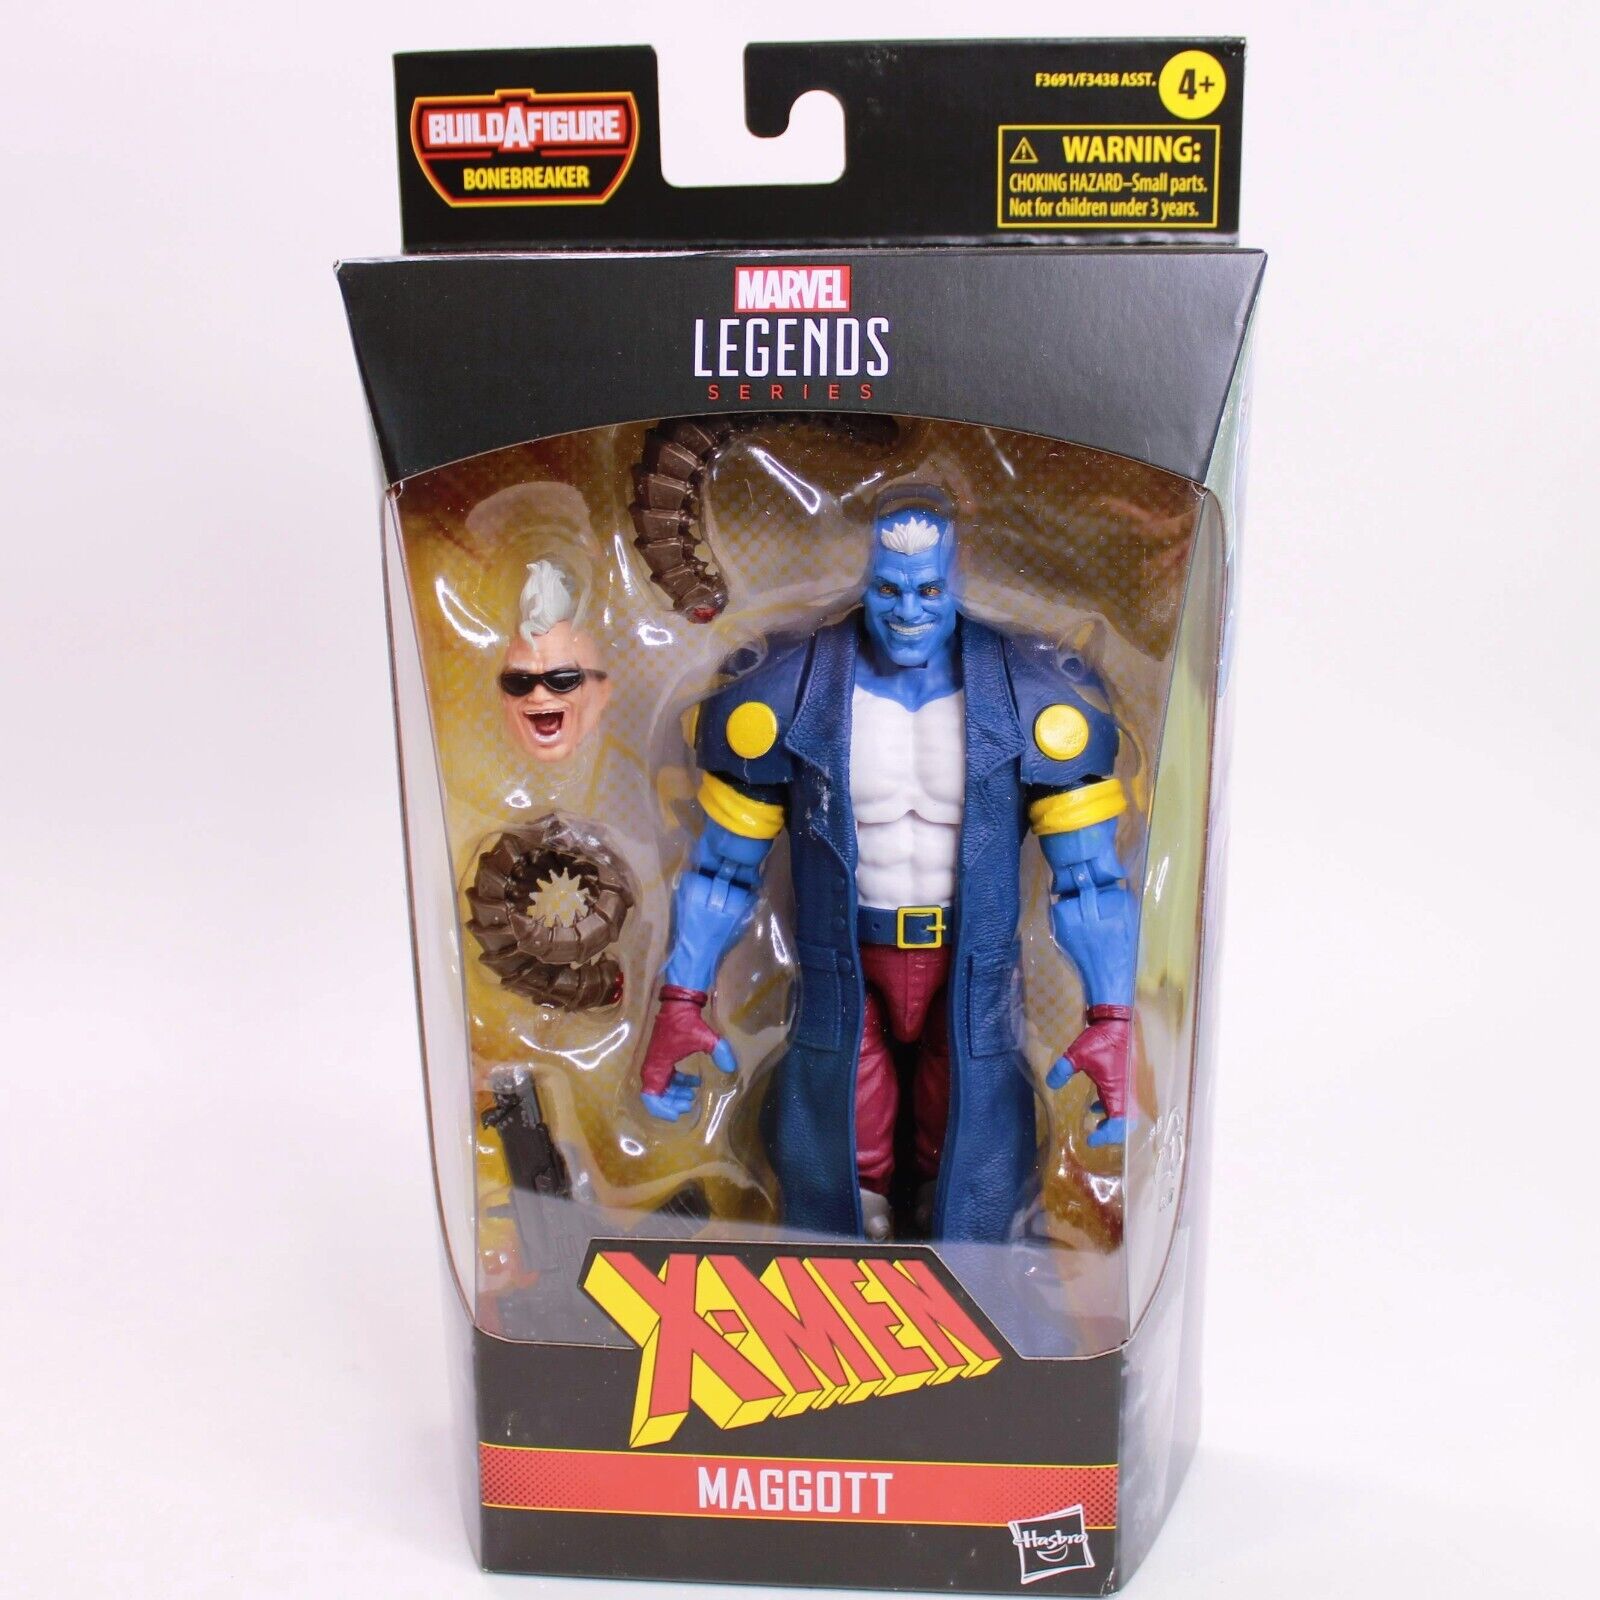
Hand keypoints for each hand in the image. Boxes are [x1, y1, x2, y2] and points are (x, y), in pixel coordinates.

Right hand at [638, 985, 736, 1121]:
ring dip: (675, 1094)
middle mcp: (654, 1064)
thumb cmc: (687, 1021)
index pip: (650, 1095)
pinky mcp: (663, 1055)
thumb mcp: (705, 1037)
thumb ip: (719, 1052)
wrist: (679, 1003)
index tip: (677, 1115)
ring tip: (692, 1098)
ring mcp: (657, 1060)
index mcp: (658, 1064)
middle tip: (689, 1105)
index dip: (661, 1109)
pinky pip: (667, 1076)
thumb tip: (732, 1069)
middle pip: (656, 1094)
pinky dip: (678, 1083)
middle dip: (671, 1103)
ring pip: (661, 1086)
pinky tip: (694, 1084)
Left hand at [1047, 1004, 1131, 1145]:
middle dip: (1113, 1133)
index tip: (1091, 1140)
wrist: (1117, 1022)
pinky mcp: (1126, 1079)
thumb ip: (1063, 1069)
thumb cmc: (1100, 1039)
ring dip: (1112, 1122)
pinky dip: (1110, 1109)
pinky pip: (1121, 1101)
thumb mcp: (1077, 1054)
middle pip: (1127, 1123)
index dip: (1107, 1135)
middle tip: (1096, 1137)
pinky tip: (1095, 1108)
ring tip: (1096, 1127)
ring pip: (1125, 1113)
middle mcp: (1126, 1091)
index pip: (1120, 1122)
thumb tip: (1050, 1084)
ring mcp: (1128, 1085)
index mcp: (1118, 1090)